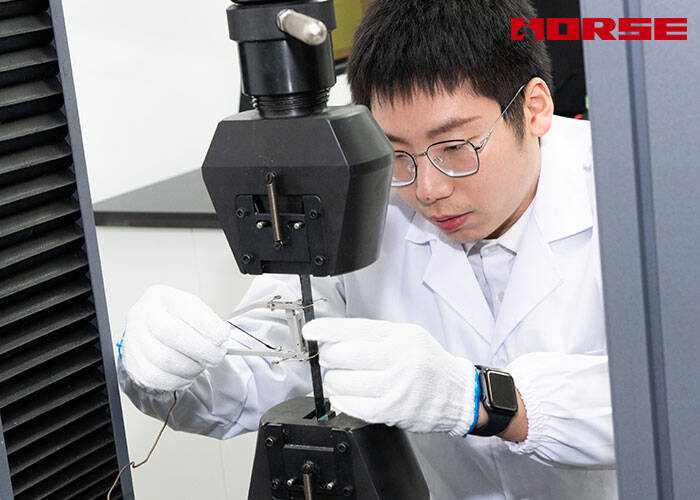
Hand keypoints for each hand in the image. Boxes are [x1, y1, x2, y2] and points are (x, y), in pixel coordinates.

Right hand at [121, 285, 230, 391]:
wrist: (151, 335)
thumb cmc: (175, 321)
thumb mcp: (191, 311)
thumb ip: (207, 321)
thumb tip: (221, 338)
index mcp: (159, 296)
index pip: (185, 309)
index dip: (207, 326)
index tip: (223, 337)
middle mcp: (141, 315)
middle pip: (170, 333)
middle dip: (201, 349)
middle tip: (217, 356)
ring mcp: (133, 340)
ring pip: (165, 359)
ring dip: (191, 366)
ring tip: (201, 364)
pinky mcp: (133, 364)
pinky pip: (157, 378)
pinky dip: (178, 379)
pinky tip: (187, 374)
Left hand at [303, 318, 478, 435]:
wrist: (457, 395)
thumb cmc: (428, 363)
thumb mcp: (407, 336)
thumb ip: (373, 335)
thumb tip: (334, 336)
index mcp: (400, 336)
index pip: (354, 329)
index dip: (326, 329)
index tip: (310, 331)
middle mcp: (398, 359)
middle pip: (342, 355)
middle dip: (329, 357)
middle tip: (333, 359)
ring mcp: (394, 387)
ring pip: (342, 382)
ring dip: (333, 381)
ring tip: (342, 379)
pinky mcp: (390, 411)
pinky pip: (352, 406)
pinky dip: (342, 400)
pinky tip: (347, 396)